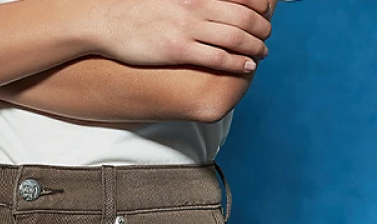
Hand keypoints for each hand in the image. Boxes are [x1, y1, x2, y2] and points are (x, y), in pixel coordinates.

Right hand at [81, 0, 273, 72]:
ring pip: (235, 37)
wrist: (109, 21)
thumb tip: (209, 4)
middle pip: (243, 16)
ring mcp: (188, 27)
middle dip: (262, 28)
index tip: (267, 13)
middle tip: (268, 36)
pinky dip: (238, 62)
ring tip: (262, 53)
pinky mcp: (179, 49)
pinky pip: (218, 57)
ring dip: (255, 46)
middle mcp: (196, 4)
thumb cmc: (138, 8)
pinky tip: (248, 66)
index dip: (260, 5)